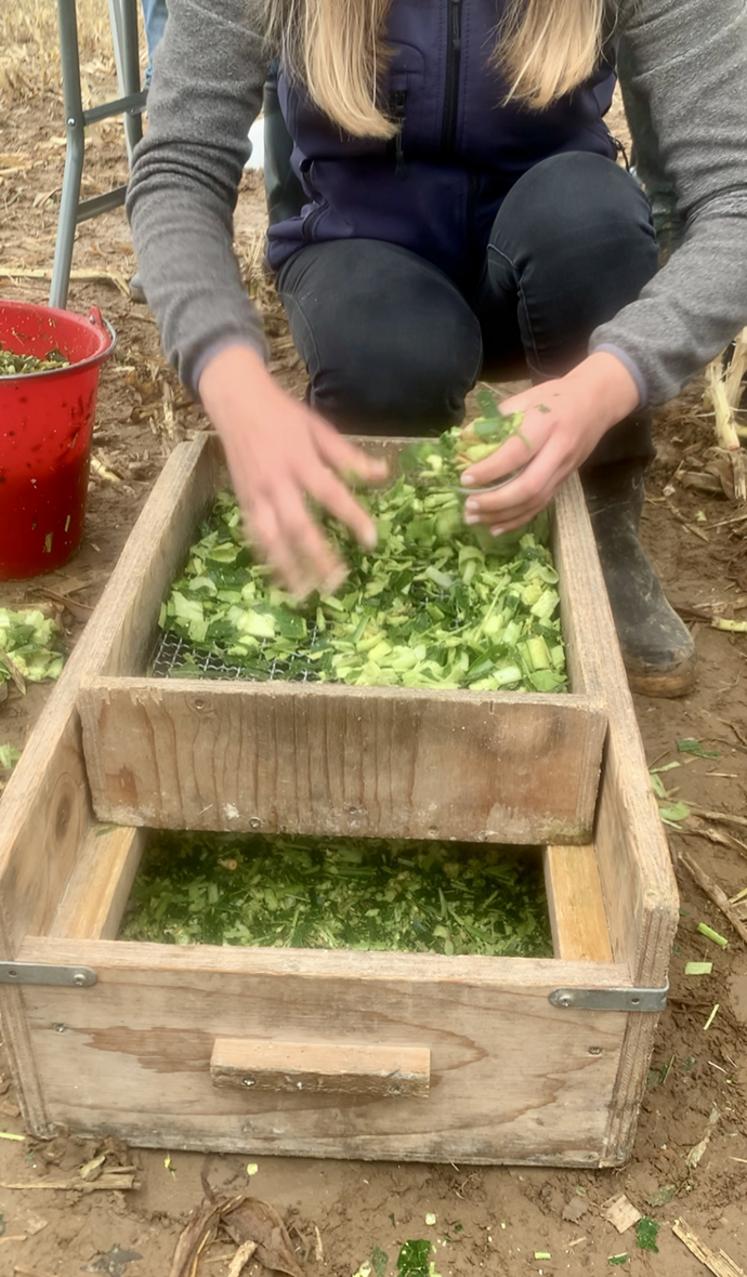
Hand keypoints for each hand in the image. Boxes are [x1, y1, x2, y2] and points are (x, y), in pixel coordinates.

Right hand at [199, 345, 387, 596]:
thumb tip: (382, 474)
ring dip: (287, 567)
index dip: (352, 519)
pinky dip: (266, 556)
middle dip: (317, 556)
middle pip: (299, 526)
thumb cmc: (284, 416)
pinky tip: (278, 576)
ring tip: (304, 592)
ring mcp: (256, 493)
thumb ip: (349, 456)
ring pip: (271, 538)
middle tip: (337, 581)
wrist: (237, 402)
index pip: (331, 494)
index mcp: (301, 461)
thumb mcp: (320, 429)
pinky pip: (253, 534)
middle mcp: (277, 481)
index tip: (371, 541)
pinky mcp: (243, 500)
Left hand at [461, 352, 639, 532]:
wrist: (597, 401)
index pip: (516, 453)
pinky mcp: (565, 481)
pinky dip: (518, 519)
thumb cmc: (556, 397)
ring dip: (503, 515)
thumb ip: (496, 420)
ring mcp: (564, 469)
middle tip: (468, 506)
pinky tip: (496, 526)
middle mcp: (558, 451)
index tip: (465, 478)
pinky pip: (541, 505)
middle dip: (495, 501)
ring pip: (535, 501)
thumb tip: (464, 441)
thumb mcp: (526, 398)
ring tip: (475, 519)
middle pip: (528, 486)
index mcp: (546, 424)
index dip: (490, 469)